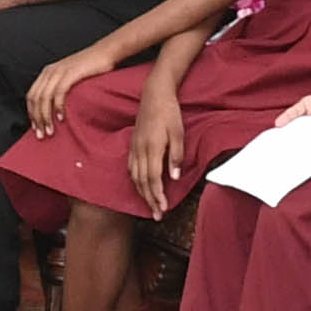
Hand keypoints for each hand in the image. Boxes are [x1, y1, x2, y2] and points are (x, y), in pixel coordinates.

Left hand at [26, 45, 118, 135]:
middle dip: (37, 119)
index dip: (32, 113)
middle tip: (42, 135)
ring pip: (44, 97)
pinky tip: (61, 117)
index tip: (36, 128)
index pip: (31, 96)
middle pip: (35, 98)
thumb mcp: (70, 77)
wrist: (105, 52)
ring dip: (46, 116)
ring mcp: (59, 71)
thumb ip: (60, 88)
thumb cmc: (91, 68)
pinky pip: (59, 92)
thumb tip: (56, 110)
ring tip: (50, 130)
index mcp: (47, 72)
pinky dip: (57, 106)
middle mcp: (50, 71)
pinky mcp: (70, 73)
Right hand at [127, 79, 188, 212]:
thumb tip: (174, 177)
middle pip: (142, 181)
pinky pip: (131, 167)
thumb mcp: (179, 132)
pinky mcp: (132, 144)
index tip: (163, 208)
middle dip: (150, 200)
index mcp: (152, 147)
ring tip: (150, 205)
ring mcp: (134, 147)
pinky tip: (140, 187)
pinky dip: (135, 181)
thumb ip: (176, 156)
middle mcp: (140, 150)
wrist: (154, 94)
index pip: (153, 178)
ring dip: (142, 193)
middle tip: (157, 215)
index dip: (157, 195)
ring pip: (135, 176)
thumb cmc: (169, 112)